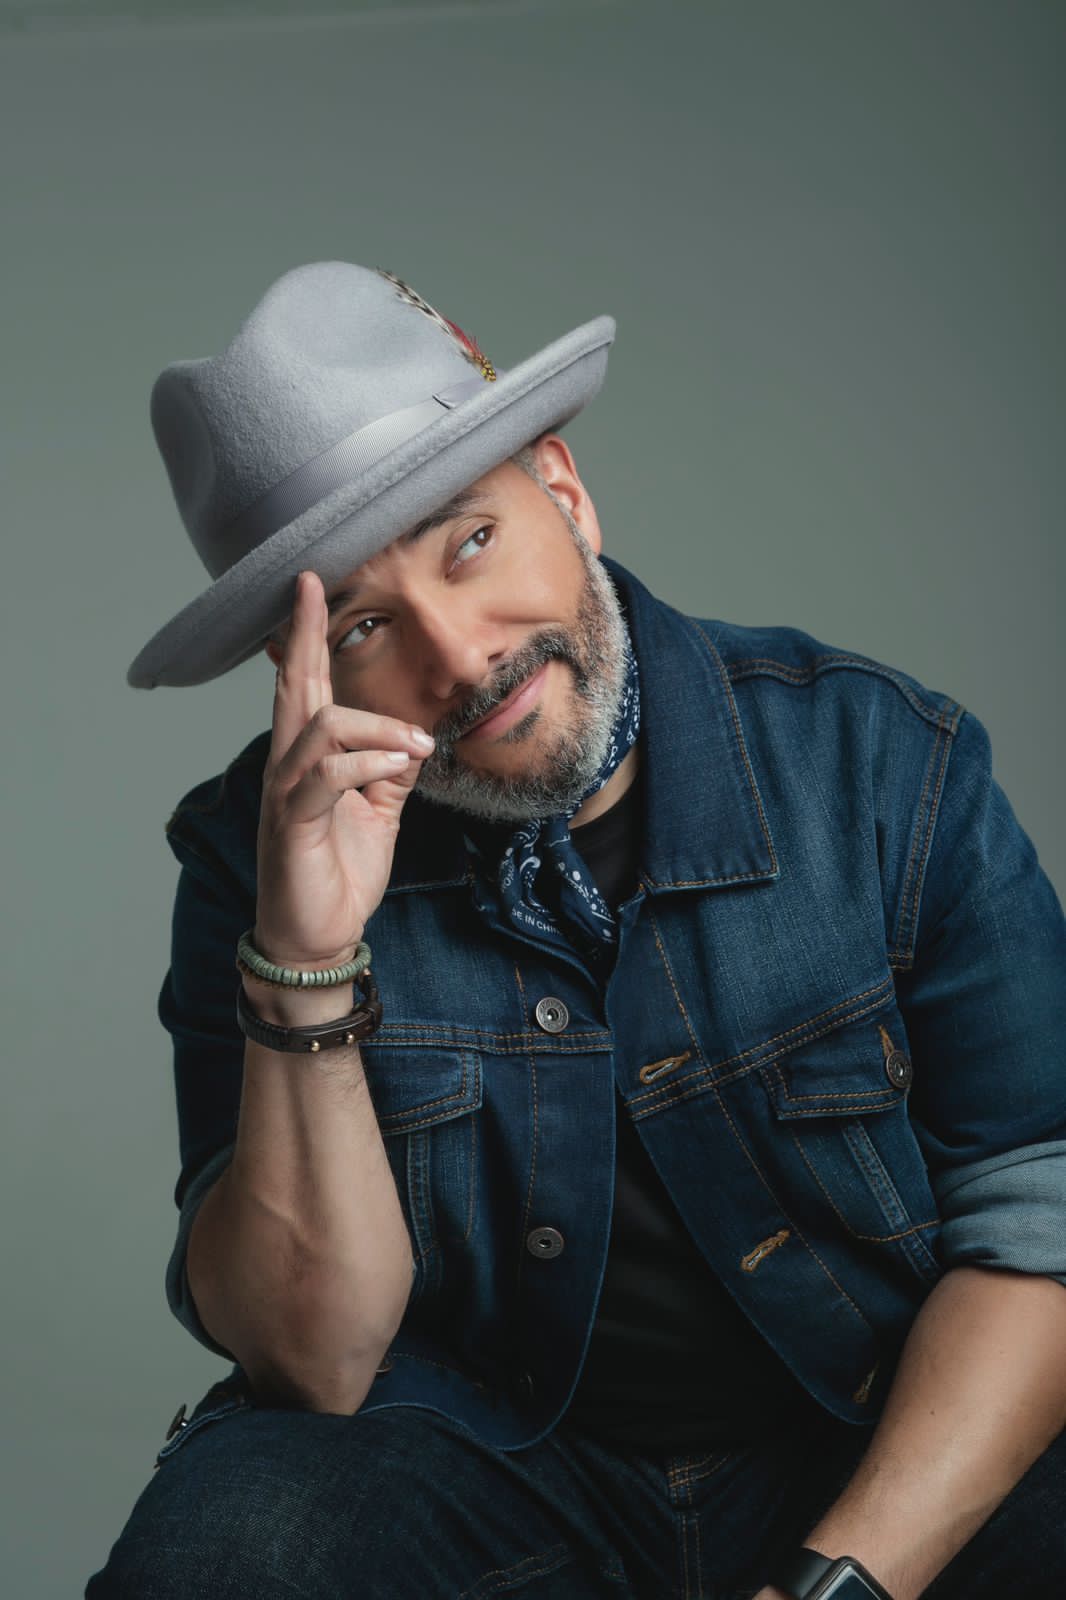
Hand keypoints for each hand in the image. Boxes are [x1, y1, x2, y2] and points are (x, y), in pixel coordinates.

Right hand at [254, 569, 435, 967]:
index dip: (306, 639)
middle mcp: (288, 766)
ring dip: (377, 727)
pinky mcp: (292, 822)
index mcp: (308, 760)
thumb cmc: (339, 874)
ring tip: (417, 746)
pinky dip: (364, 763)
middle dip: (304, 637)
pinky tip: (394, 766)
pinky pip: (324, 776)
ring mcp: (286, 792)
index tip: (313, 589)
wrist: (316, 937)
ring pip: (320, 727)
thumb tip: (417, 735)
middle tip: (312, 589)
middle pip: (293, 689)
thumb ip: (391, 772)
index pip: (305, 688)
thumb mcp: (379, 814)